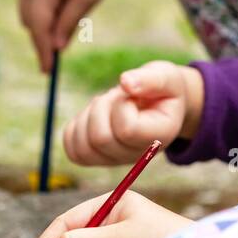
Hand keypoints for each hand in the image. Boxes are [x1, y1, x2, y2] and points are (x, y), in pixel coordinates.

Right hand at [19, 0, 125, 72]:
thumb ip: (68, 23)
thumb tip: (56, 48)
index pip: (38, 27)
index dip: (43, 52)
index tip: (47, 72)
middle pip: (29, 21)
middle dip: (41, 40)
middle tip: (55, 58)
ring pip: (27, 10)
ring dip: (41, 25)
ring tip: (63, 30)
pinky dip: (40, 10)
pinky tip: (58, 12)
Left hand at [63, 61, 203, 165]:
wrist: (160, 105)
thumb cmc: (164, 89)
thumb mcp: (165, 76)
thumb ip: (150, 79)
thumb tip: (124, 82)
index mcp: (157, 137)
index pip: (126, 129)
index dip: (122, 105)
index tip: (132, 95)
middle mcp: (136, 156)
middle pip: (100, 138)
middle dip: (102, 107)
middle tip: (116, 96)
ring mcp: (115, 160)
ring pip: (83, 147)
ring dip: (88, 117)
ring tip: (107, 106)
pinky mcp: (96, 158)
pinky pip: (72, 150)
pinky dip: (76, 128)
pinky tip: (93, 116)